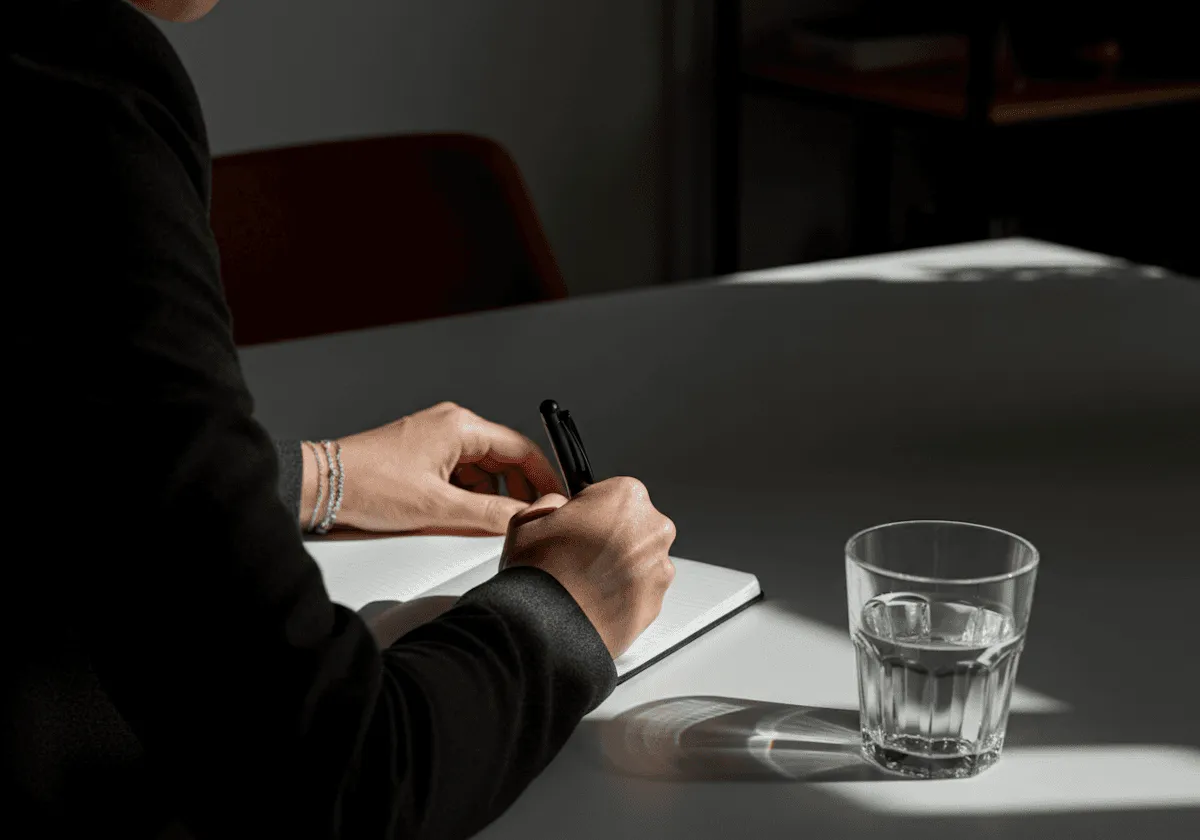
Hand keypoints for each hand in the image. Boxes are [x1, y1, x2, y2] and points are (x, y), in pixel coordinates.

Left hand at [323, 402, 564, 533]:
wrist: (322, 486)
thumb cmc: (369, 486)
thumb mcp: (438, 507)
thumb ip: (489, 514)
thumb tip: (526, 517)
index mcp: (460, 426)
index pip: (521, 449)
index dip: (543, 478)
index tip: (554, 501)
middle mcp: (451, 424)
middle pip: (504, 457)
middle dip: (518, 489)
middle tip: (528, 518)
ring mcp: (436, 437)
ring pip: (483, 468)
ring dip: (492, 494)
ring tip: (492, 522)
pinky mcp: (423, 453)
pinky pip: (461, 472)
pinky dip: (470, 494)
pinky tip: (464, 515)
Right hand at [500, 477, 676, 657]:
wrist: (548, 630)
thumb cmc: (541, 574)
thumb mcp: (528, 519)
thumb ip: (551, 503)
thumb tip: (558, 507)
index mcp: (626, 496)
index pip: (612, 492)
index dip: (590, 510)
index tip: (577, 524)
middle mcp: (653, 528)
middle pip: (633, 524)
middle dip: (610, 537)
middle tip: (578, 555)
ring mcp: (659, 568)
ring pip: (640, 559)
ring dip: (619, 566)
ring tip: (584, 582)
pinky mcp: (657, 602)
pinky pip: (641, 590)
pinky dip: (624, 594)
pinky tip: (595, 600)